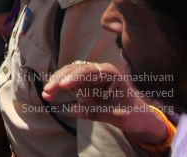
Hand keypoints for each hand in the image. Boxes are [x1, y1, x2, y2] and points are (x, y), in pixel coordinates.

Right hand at [42, 62, 166, 143]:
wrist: (140, 117)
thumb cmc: (133, 114)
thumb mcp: (117, 116)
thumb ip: (95, 112)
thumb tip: (72, 110)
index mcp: (110, 74)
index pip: (89, 71)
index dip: (74, 77)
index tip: (63, 86)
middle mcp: (99, 71)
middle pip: (75, 69)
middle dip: (60, 79)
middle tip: (48, 92)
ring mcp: (91, 76)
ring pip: (69, 73)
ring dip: (56, 82)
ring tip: (46, 94)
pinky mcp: (85, 83)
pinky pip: (69, 81)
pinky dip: (59, 86)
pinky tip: (50, 94)